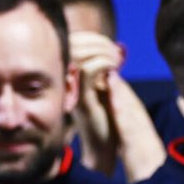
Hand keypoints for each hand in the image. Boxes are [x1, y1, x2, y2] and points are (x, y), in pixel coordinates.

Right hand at [71, 31, 125, 161]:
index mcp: (71, 73)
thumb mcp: (106, 86)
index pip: (74, 41)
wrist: (103, 144)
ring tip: (115, 61)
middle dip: (98, 42)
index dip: (94, 38)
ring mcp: (72, 88)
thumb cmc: (106, 115)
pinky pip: (87, 70)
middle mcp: (67, 78)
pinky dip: (102, 63)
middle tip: (116, 53)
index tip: (112, 46)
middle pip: (74, 43)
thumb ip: (105, 67)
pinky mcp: (82, 98)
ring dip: (101, 51)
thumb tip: (116, 46)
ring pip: (79, 53)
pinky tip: (113, 70)